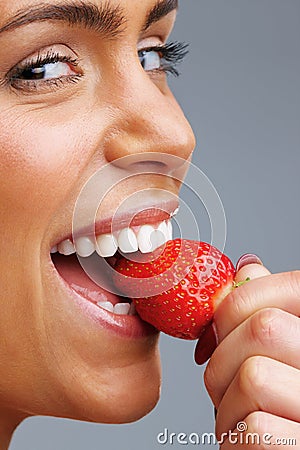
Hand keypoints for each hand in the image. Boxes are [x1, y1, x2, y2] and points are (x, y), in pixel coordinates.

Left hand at [197, 260, 299, 447]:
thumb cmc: (278, 403)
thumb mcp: (281, 347)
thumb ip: (269, 307)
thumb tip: (249, 269)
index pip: (284, 287)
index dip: (237, 303)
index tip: (222, 326)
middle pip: (263, 328)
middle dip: (226, 355)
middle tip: (230, 378)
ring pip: (253, 375)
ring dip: (227, 402)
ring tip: (242, 412)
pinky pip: (254, 427)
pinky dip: (237, 436)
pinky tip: (251, 439)